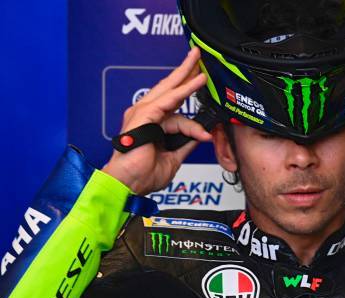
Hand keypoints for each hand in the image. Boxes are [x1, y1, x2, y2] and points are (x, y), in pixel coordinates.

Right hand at [102, 47, 210, 194]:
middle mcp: (146, 114)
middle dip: (185, 71)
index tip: (206, 118)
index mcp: (151, 123)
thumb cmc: (142, 174)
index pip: (175, 104)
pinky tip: (197, 82)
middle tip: (198, 57)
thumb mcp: (174, 157)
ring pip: (170, 90)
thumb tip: (200, 135)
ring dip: (187, 77)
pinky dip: (184, 92)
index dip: (193, 107)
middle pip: (169, 87)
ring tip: (201, 66)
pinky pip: (168, 101)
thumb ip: (185, 143)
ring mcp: (143, 113)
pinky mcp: (144, 116)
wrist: (128, 184)